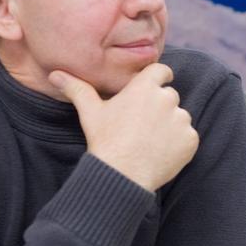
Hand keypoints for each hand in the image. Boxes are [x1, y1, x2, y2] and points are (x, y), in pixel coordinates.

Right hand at [51, 63, 198, 190]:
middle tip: (142, 124)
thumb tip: (55, 74)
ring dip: (170, 125)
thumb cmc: (105, 140)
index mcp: (145, 87)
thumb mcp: (90, 112)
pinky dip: (179, 143)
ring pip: (180, 117)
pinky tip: (160, 152)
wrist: (122, 174)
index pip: (161, 71)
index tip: (151, 88)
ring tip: (149, 140)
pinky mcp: (191, 139)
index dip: (158, 78)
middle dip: (159, 106)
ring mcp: (181, 119)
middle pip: (169, 96)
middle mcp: (167, 99)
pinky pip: (188, 137)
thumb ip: (77, 89)